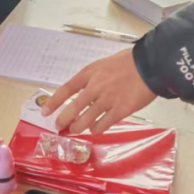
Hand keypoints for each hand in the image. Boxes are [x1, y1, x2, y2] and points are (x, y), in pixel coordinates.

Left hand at [42, 50, 157, 133]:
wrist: (148, 66)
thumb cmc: (125, 64)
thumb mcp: (101, 66)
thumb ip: (90, 80)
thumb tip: (79, 96)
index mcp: (89, 74)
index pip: (66, 90)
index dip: (54, 102)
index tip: (45, 112)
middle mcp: (95, 87)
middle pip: (73, 109)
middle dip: (63, 121)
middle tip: (59, 127)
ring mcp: (107, 100)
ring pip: (86, 121)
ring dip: (79, 128)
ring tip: (77, 129)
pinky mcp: (120, 111)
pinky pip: (102, 125)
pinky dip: (96, 129)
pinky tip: (95, 128)